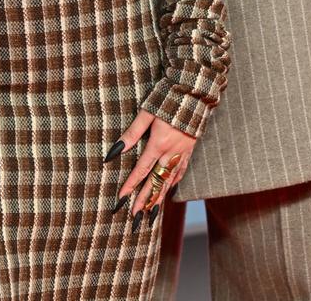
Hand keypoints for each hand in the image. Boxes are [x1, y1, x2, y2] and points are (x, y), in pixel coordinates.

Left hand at [105, 109, 195, 225]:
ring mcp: (182, 152)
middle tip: (135, 217)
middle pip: (156, 181)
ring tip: (152, 213)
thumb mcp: (146, 112)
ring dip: (159, 197)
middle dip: (145, 200)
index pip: (141, 170)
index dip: (131, 185)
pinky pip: (181, 171)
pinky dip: (174, 182)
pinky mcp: (190, 148)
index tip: (121, 199)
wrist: (194, 92)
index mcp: (158, 144)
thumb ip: (132, 132)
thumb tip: (115, 150)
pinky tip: (170, 189)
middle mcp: (171, 152)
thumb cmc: (167, 99)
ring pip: (169, 180)